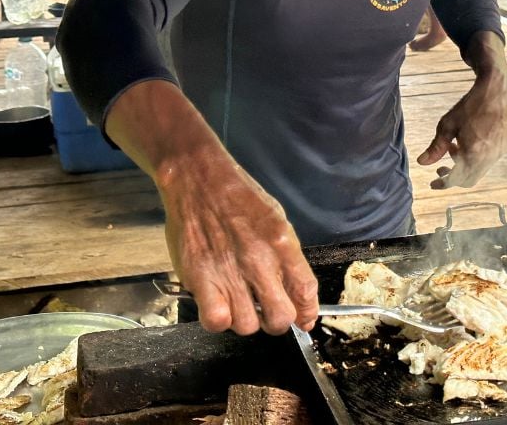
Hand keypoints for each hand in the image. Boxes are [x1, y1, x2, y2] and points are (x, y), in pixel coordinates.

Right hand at [105, 81, 318, 336]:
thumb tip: (297, 292)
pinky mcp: (200, 277)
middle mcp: (258, 260)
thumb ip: (288, 257)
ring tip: (240, 304)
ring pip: (246, 325)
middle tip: (268, 313)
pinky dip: (219, 320)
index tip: (303, 319)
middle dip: (277, 322)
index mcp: (282, 243)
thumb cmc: (239, 198)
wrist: (199, 179)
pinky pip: (215, 320)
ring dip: (246, 320)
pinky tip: (219, 304)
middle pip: (279, 317)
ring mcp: (228, 270)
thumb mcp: (277, 219)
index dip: (306, 313)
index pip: (305, 291)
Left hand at [417, 33, 506, 188]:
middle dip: (453, 177)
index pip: (455, 180)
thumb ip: (435, 147)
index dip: (442, 184)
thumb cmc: (470, 106)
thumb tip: (422, 162)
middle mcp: (488, 158)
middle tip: (440, 169)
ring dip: (463, 167)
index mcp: (473, 154)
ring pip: (478, 172)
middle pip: (468, 181)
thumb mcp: (447, 125)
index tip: (432, 184)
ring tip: (452, 149)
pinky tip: (466, 143)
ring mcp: (497, 154)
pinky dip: (474, 160)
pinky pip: (486, 163)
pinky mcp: (502, 147)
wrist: (497, 91)